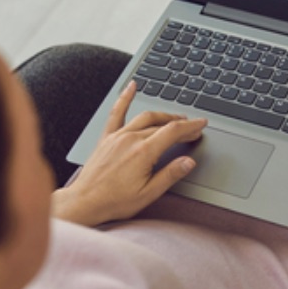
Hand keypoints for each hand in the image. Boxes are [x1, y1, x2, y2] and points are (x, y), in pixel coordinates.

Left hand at [52, 81, 206, 225]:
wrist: (85, 202)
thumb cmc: (114, 201)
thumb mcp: (148, 193)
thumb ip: (170, 175)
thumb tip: (189, 162)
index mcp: (143, 152)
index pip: (173, 132)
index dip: (191, 126)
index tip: (202, 124)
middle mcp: (131, 139)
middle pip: (162, 124)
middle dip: (181, 125)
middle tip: (193, 128)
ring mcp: (118, 136)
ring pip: (145, 117)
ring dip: (163, 115)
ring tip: (175, 118)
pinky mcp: (107, 137)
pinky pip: (117, 112)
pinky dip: (125, 98)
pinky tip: (132, 86)